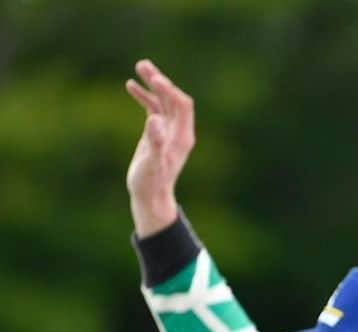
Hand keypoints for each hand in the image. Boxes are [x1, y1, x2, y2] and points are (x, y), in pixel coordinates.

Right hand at [124, 60, 195, 236]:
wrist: (150, 197)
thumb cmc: (151, 183)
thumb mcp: (152, 163)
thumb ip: (154, 142)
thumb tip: (154, 120)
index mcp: (182, 137)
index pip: (182, 105)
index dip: (169, 90)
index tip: (154, 79)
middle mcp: (178, 132)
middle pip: (173, 99)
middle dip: (160, 82)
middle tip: (143, 65)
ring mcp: (168, 131)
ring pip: (163, 102)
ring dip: (152, 85)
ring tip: (138, 67)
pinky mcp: (157, 133)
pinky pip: (153, 109)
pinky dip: (144, 97)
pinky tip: (130, 85)